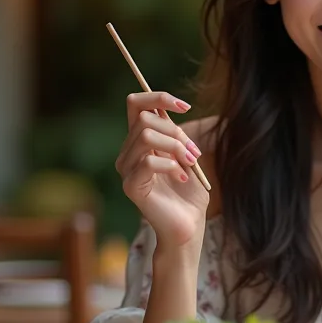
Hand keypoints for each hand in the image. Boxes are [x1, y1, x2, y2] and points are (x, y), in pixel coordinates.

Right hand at [115, 92, 208, 245]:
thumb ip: (175, 132)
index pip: (136, 104)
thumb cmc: (190, 191)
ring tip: (191, 164)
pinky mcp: (131, 186)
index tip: (186, 106)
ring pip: (145, 136)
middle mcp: (128, 152)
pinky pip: (148, 161)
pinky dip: (171, 165)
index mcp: (139, 140)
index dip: (159, 97)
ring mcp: (127, 169)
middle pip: (144, 118)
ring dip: (176, 147)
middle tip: (195, 153)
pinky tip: (183, 178)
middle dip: (176, 131)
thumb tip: (172, 107)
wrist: (189, 224)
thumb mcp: (186, 154)